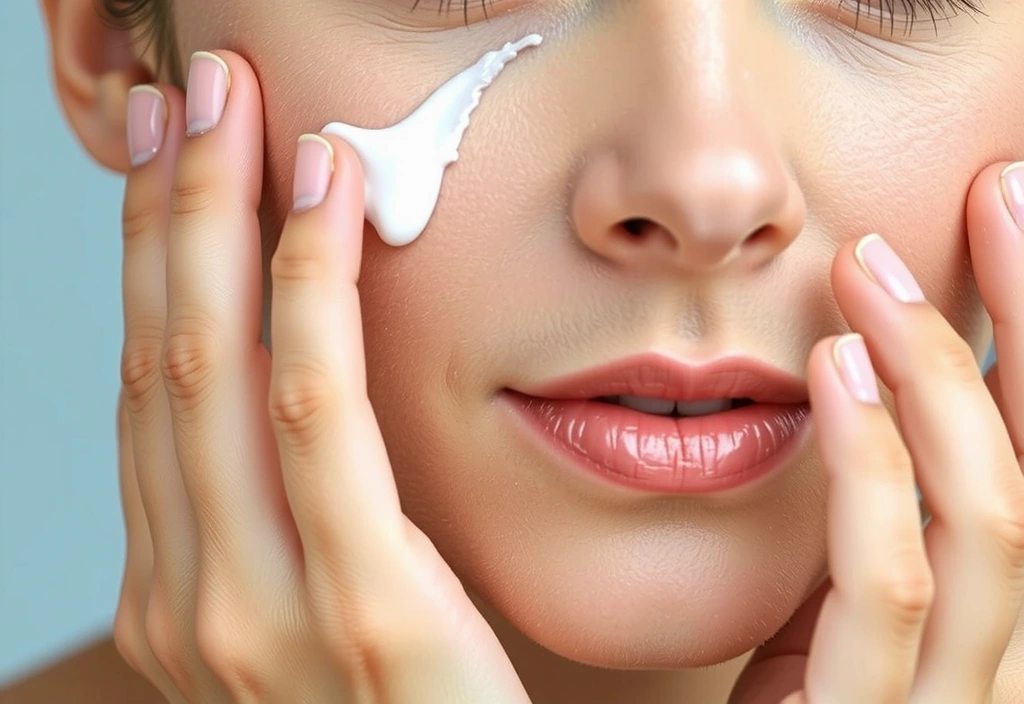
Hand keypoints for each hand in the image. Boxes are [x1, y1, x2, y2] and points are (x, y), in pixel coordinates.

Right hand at [111, 51, 529, 702]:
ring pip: (212, 371)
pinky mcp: (354, 615)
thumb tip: (296, 382)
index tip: (177, 154)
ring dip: (216, 220)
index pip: (156, 389)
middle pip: (163, 360)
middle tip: (193, 92)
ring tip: (237, 109)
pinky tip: (319, 199)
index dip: (157, 258)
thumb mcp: (325, 605)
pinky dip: (303, 292)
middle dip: (168, 211)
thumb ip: (296, 513)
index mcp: (182, 591)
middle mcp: (190, 597)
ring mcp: (253, 616)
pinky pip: (314, 417)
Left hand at [729, 163, 1023, 703]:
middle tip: (990, 194)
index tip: (1012, 211)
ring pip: (996, 516)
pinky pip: (891, 584)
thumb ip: (883, 510)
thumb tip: (877, 373)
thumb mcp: (852, 596)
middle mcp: (1014, 646)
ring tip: (872, 274)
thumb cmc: (804, 700)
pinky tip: (835, 371)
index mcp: (1003, 604)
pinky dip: (873, 468)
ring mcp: (962, 691)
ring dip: (942, 374)